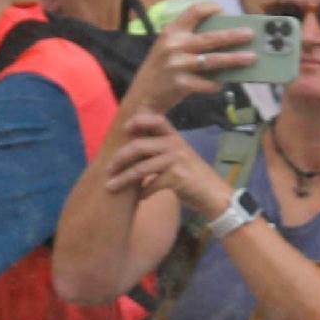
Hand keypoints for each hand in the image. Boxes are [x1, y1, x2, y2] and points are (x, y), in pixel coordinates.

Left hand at [105, 112, 228, 219]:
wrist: (212, 193)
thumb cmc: (191, 175)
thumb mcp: (178, 156)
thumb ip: (160, 149)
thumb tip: (132, 148)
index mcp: (174, 137)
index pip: (156, 120)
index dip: (139, 121)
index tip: (124, 128)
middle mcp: (175, 145)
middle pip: (139, 146)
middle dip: (120, 157)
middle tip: (108, 168)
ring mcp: (176, 160)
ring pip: (141, 169)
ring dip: (123, 179)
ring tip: (110, 187)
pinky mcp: (176, 178)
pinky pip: (151, 185)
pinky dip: (142, 194)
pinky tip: (138, 198)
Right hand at [124, 2, 257, 116]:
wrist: (141, 97)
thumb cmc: (160, 70)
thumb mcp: (167, 47)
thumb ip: (188, 38)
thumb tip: (222, 36)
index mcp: (171, 32)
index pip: (193, 12)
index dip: (210, 8)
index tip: (223, 10)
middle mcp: (174, 46)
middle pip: (210, 38)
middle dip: (233, 36)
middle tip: (251, 34)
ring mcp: (177, 65)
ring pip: (213, 60)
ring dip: (234, 59)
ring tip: (251, 58)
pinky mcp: (181, 84)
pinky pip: (207, 83)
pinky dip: (217, 84)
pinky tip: (224, 82)